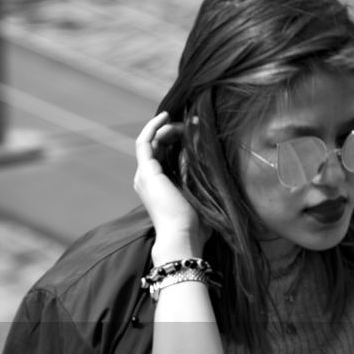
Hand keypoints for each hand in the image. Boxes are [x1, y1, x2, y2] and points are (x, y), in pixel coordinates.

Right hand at [134, 112, 205, 258]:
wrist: (182, 236)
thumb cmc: (195, 225)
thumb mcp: (200, 194)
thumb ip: (200, 177)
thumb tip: (209, 156)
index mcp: (158, 186)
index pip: (164, 153)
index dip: (178, 138)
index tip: (197, 130)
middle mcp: (147, 179)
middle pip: (158, 145)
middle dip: (174, 131)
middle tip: (193, 124)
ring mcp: (144, 175)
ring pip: (152, 141)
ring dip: (167, 128)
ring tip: (185, 122)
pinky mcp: (146, 171)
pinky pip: (144, 142)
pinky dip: (153, 127)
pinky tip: (165, 117)